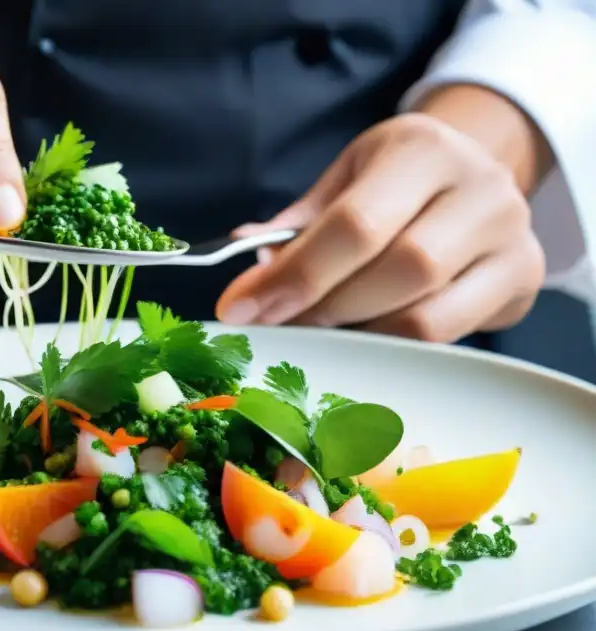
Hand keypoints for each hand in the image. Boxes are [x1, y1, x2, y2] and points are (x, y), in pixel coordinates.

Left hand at [215, 109, 546, 342]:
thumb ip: (297, 224)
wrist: (475, 172)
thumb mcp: (345, 181)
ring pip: (426, 315)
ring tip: (320, 330)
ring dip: (358, 333)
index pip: (355, 224)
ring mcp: (510, 236)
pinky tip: (364, 335)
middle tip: (281, 324)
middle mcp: (479, 187)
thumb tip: (248, 259)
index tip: (244, 308)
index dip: (296, 275)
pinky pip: (449, 337)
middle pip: (399, 271)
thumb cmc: (396, 179)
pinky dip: (393, 345)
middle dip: (325, 308)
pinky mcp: (523, 279)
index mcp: (422, 149)